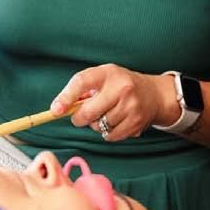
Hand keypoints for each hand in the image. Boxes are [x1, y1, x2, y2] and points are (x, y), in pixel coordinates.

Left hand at [50, 64, 164, 140]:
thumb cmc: (121, 85)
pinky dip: (108, 133)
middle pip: (88, 113)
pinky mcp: (136, 123)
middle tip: (81, 116)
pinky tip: (116, 122)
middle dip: (79, 118)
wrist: (154, 95)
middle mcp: (122, 88)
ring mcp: (131, 106)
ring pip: (99, 126)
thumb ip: (84, 90)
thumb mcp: (105, 78)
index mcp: (109, 73)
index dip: (66, 97)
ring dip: (97, 125)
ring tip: (107, 114)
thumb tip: (60, 107)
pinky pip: (110, 136)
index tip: (55, 110)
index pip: (82, 82)